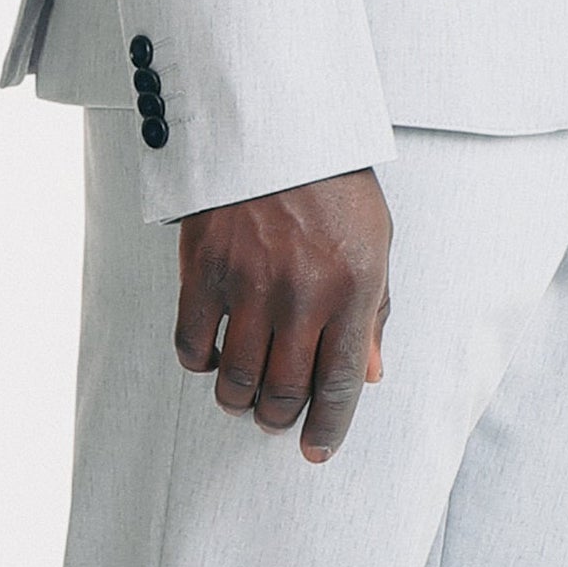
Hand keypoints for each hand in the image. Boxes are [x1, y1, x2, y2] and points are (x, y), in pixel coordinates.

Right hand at [175, 167, 393, 461]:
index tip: (316, 450)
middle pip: (284, 394)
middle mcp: (302, 294)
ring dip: (240, 401)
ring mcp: (249, 283)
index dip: (328, 429)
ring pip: (237, 382)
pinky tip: (212, 354)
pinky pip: (192, 345)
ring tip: (244, 392)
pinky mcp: (204, 268)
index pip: (339, 386)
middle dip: (279, 418)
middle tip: (275, 415)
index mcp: (352, 287)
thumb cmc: (332, 178)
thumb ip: (374, 309)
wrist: (276, 116)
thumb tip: (371, 375)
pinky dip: (200, 364)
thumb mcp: (375, 238)